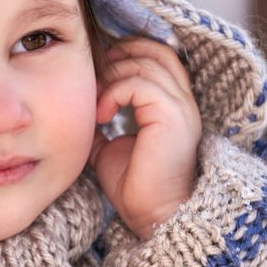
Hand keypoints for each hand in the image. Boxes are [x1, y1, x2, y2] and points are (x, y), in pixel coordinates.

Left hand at [90, 37, 201, 238]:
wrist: (152, 216)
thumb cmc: (136, 188)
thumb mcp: (110, 147)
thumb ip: (103, 121)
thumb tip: (83, 107)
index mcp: (175, 105)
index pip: (159, 56)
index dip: (128, 53)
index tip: (100, 72)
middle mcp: (183, 101)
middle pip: (156, 50)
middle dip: (121, 54)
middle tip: (96, 76)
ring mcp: (181, 107)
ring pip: (146, 62)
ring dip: (113, 75)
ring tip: (97, 101)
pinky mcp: (172, 116)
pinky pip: (139, 83)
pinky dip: (114, 93)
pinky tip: (102, 115)